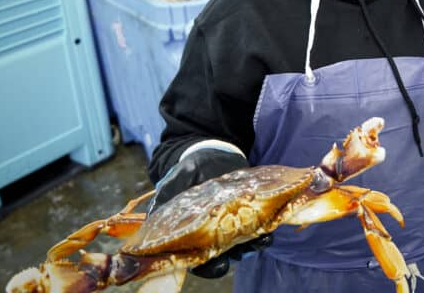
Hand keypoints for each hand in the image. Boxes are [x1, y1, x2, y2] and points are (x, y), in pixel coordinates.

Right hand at [149, 148, 271, 277]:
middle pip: (227, 255)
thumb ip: (163, 203)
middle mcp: (215, 234)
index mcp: (194, 235)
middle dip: (236, 254)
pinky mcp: (250, 210)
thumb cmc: (186, 174)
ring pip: (246, 242)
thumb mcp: (173, 186)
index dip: (209, 267)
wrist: (208, 154)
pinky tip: (271, 220)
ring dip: (255, 242)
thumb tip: (152, 216)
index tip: (218, 264)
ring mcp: (234, 224)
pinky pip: (261, 223)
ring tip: (262, 238)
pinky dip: (267, 224)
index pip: (201, 261)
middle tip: (243, 250)